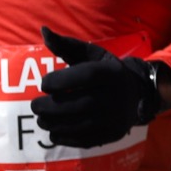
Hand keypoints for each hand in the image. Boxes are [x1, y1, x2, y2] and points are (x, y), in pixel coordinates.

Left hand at [29, 27, 164, 148]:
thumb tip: (43, 30)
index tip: (43, 84)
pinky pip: (87, 140)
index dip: (61, 81)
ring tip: (41, 120)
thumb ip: (65, 44)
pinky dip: (66, 139)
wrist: (136, 93)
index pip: (86, 76)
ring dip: (55, 124)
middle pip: (82, 104)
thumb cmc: (104, 70)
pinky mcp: (113, 135)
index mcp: (111, 72)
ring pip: (83, 125)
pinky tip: (53, 133)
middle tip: (34, 107)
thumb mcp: (90, 54)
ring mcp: (116, 118)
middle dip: (52, 108)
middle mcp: (117, 96)